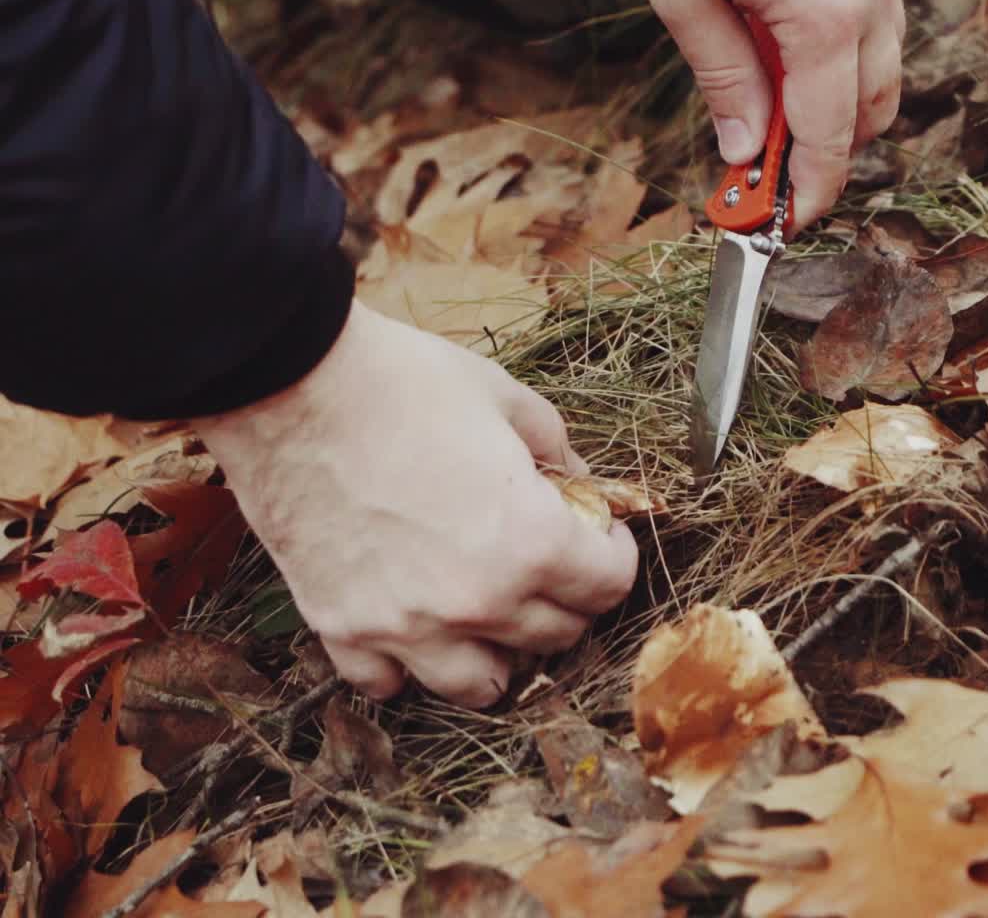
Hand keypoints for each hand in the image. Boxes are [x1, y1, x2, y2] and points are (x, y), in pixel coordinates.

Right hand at [194, 301, 637, 706]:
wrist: (291, 385)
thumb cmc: (403, 382)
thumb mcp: (505, 397)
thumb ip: (555, 448)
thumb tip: (576, 481)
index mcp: (530, 542)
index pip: (608, 586)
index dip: (615, 554)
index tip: (603, 534)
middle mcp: (477, 603)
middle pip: (556, 637)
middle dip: (569, 598)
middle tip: (554, 561)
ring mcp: (406, 627)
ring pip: (481, 685)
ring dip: (501, 653)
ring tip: (494, 613)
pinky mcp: (341, 629)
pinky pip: (389, 684)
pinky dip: (408, 665)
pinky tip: (415, 626)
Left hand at [622, 0, 904, 228]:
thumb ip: (724, 81)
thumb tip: (741, 151)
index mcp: (826, 15)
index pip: (830, 136)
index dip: (809, 191)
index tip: (786, 223)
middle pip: (872, 111)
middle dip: (825, 152)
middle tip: (761, 164)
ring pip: (881, 66)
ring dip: (834, 101)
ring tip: (764, 95)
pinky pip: (876, 16)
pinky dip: (841, 49)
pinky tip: (783, 33)